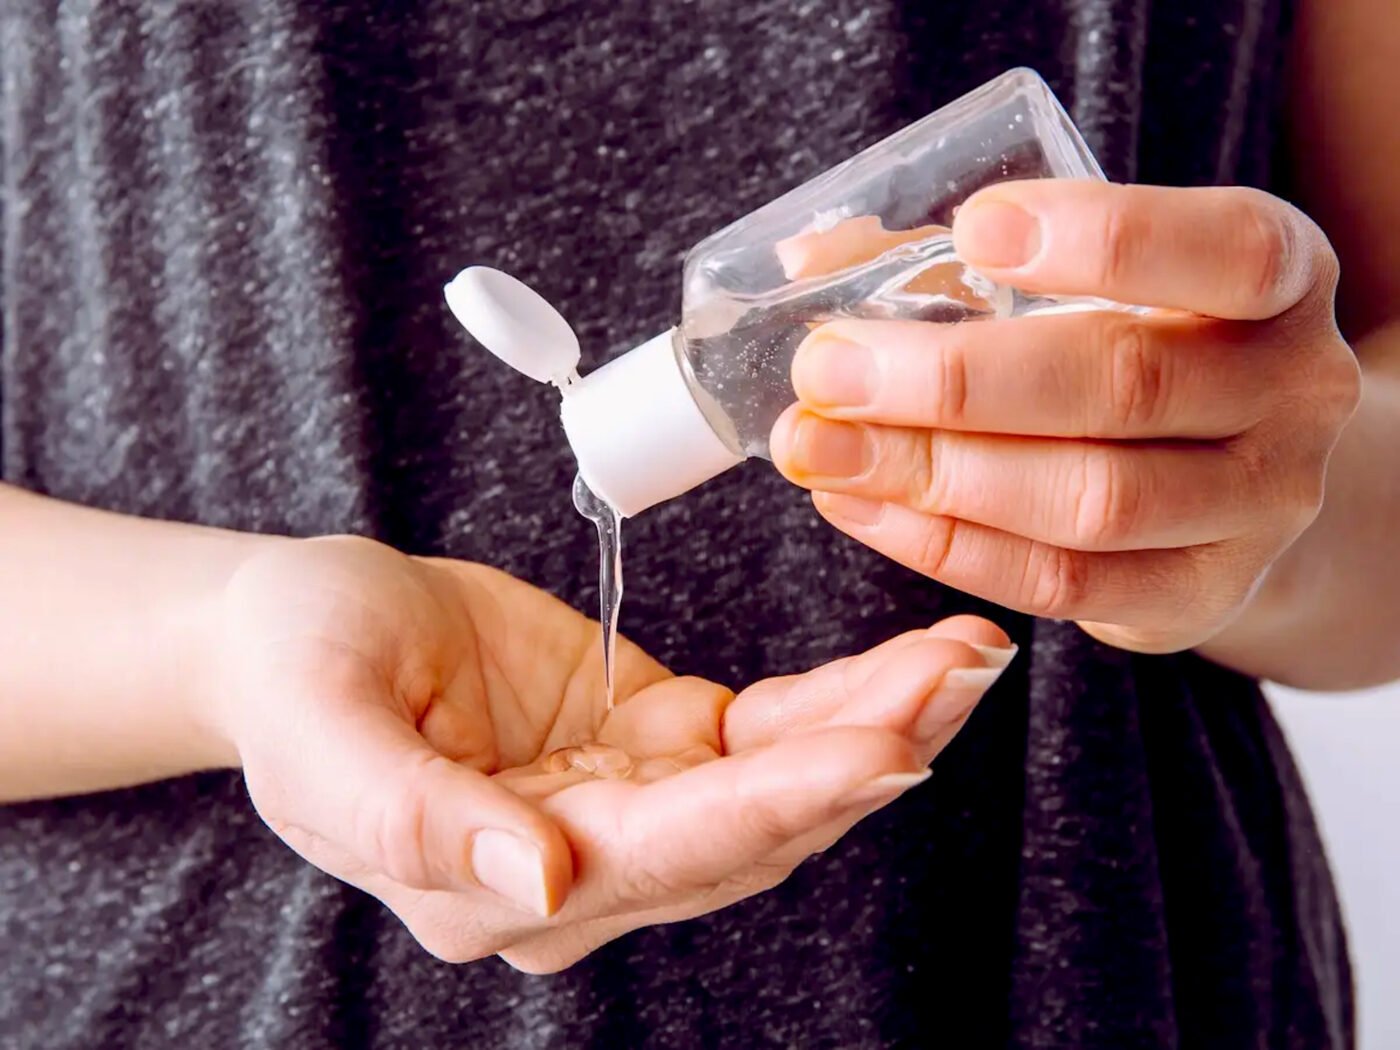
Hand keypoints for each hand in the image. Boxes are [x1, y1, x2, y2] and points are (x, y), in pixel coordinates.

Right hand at [206, 535, 1012, 971]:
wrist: (302, 628)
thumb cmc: (292, 669)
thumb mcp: (320, 731)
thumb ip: (413, 817)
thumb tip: (535, 884)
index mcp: (496, 882)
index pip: (667, 854)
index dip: (780, 802)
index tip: (885, 744)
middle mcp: (581, 865)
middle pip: (753, 827)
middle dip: (867, 754)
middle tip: (964, 678)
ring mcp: (626, 805)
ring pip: (779, 786)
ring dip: (876, 723)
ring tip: (965, 659)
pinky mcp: (651, 742)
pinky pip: (764, 732)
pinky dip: (838, 701)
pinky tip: (905, 668)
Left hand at [771, 180, 1361, 652]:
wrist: (1234, 475)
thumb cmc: (1135, 343)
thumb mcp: (1090, 279)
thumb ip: (962, 259)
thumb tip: (809, 260)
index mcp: (1279, 279)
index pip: (1225, 253)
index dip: (1102, 238)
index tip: (973, 230)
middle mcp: (1292, 393)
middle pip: (1124, 385)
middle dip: (955, 382)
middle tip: (829, 371)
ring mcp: (1259, 508)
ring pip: (1089, 501)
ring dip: (933, 475)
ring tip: (820, 450)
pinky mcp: (1198, 594)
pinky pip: (1062, 584)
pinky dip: (946, 546)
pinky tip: (860, 506)